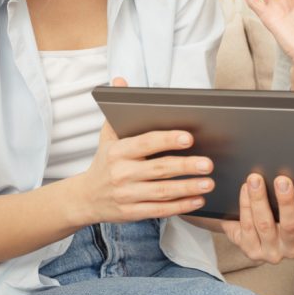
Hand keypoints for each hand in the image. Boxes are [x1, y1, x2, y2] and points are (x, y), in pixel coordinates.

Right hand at [68, 78, 215, 224]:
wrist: (84, 198)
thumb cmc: (104, 163)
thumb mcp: (106, 136)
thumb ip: (118, 111)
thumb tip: (120, 81)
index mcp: (118, 151)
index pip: (146, 143)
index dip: (168, 140)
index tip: (189, 137)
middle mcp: (121, 173)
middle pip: (158, 168)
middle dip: (185, 166)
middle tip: (208, 163)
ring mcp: (127, 195)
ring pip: (162, 192)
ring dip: (187, 187)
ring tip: (209, 182)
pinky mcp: (132, 213)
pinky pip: (159, 210)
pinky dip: (180, 206)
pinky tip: (197, 200)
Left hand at [220, 174, 293, 263]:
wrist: (256, 237)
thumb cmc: (282, 216)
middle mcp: (292, 247)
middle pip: (291, 227)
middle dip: (286, 202)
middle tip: (282, 181)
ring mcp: (271, 251)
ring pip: (265, 225)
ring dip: (259, 199)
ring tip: (255, 180)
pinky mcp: (252, 250)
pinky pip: (247, 226)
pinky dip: (246, 205)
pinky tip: (245, 189)